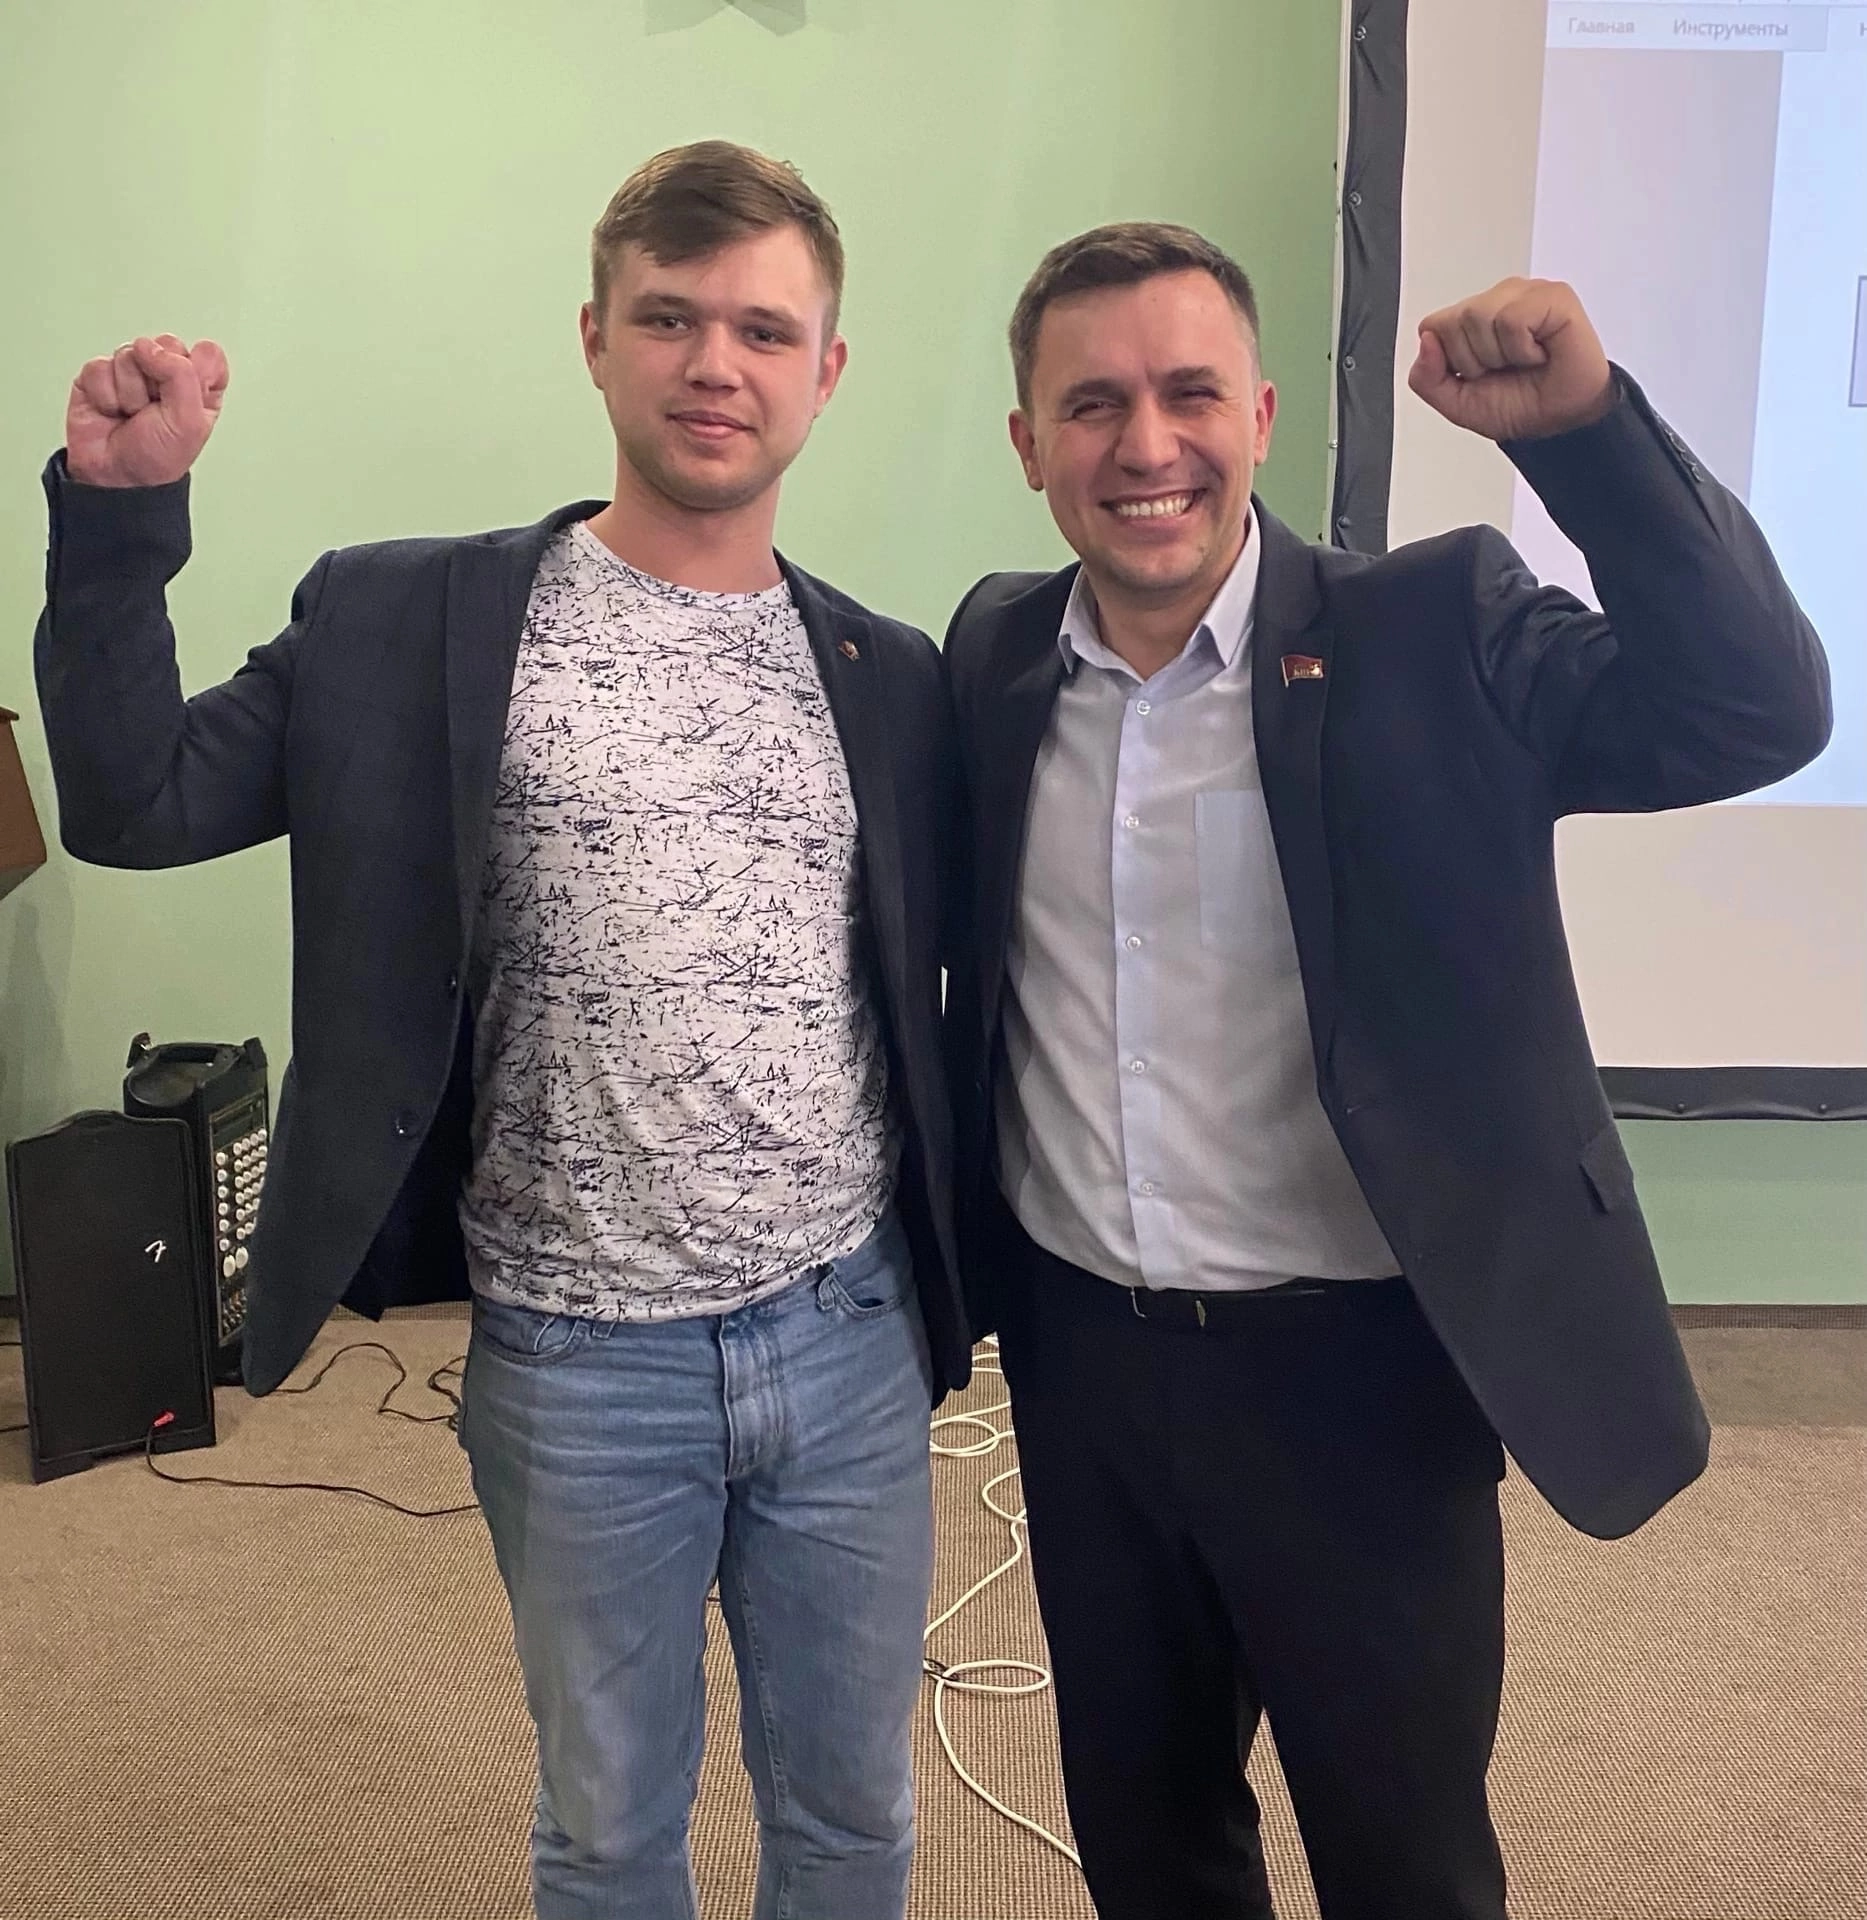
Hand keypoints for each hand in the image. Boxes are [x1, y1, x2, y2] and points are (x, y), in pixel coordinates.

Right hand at [65, 334, 229, 487]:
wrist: (115, 475)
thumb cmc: (157, 457)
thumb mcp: (189, 423)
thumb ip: (182, 376)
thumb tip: (149, 347)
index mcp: (200, 387)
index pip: (208, 353)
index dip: (195, 371)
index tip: (186, 398)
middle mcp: (168, 375)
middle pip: (166, 345)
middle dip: (158, 380)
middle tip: (154, 409)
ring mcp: (133, 371)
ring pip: (130, 353)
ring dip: (130, 392)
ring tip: (131, 414)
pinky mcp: (101, 373)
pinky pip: (100, 366)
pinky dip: (105, 395)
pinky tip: (111, 411)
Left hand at [1408, 279, 1612, 442]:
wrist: (1560, 421)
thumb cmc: (1518, 405)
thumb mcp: (1457, 403)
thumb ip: (1426, 378)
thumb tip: (1426, 341)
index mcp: (1471, 319)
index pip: (1432, 326)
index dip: (1451, 360)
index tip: (1479, 374)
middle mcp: (1496, 299)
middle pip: (1453, 322)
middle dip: (1474, 361)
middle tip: (1505, 369)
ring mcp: (1524, 293)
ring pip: (1477, 316)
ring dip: (1499, 355)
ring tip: (1523, 360)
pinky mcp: (1552, 295)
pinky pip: (1510, 319)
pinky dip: (1521, 349)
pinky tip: (1538, 352)